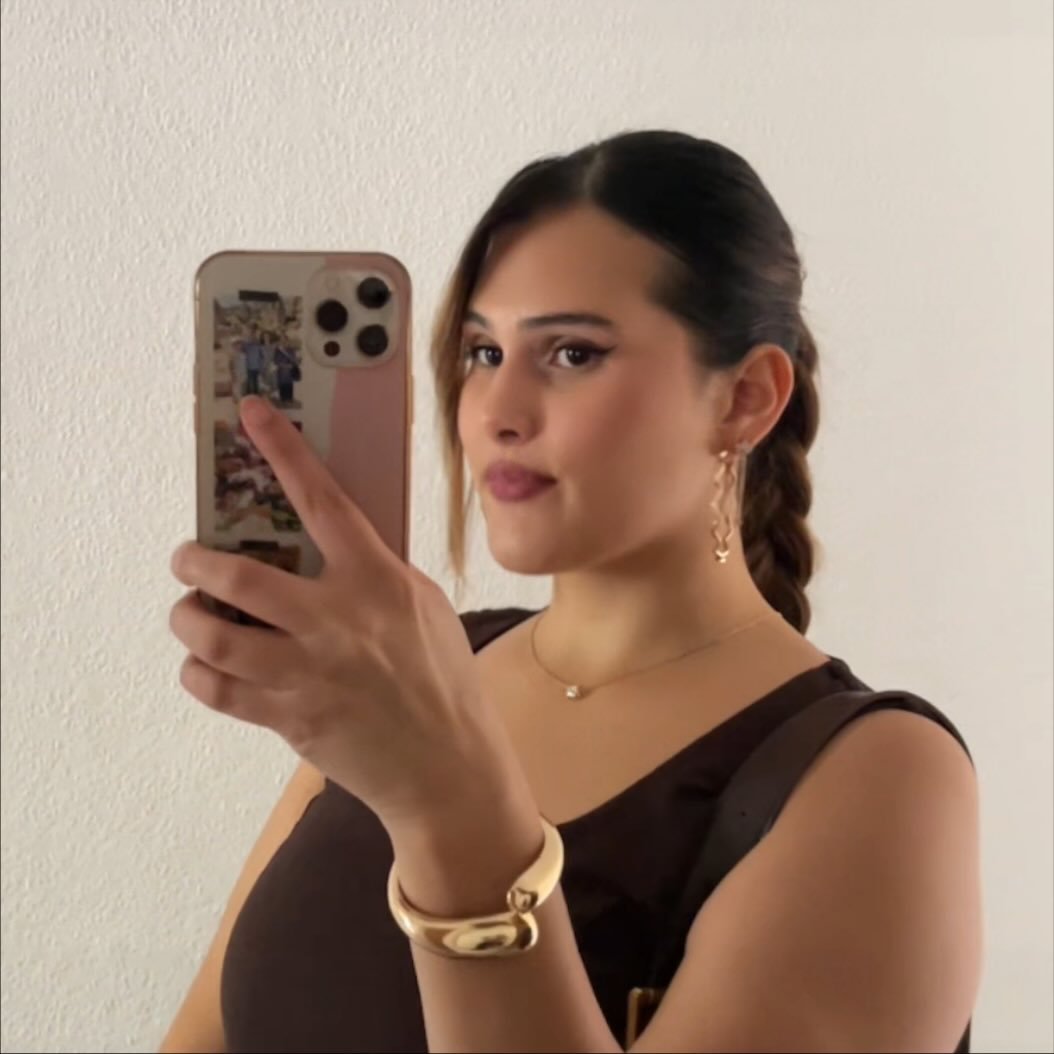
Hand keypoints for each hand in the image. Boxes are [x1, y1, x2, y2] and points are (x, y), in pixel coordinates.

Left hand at [169, 396, 527, 832]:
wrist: (448, 766)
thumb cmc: (443, 679)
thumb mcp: (424, 607)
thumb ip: (376, 573)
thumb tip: (325, 545)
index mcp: (377, 582)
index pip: (322, 500)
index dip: (283, 451)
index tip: (251, 414)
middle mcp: (337, 620)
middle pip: (237, 576)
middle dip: (194, 562)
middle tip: (188, 559)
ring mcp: (307, 672)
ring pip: (212, 635)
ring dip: (187, 617)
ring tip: (190, 613)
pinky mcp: (288, 718)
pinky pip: (216, 689)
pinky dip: (197, 672)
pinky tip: (205, 665)